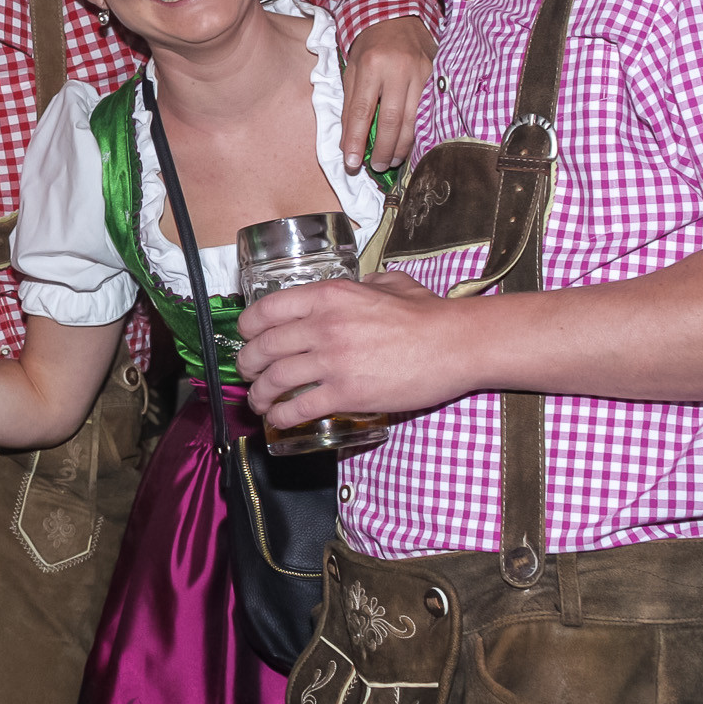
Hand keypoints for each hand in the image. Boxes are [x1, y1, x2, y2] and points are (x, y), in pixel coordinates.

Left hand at [236, 270, 469, 426]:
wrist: (455, 344)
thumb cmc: (427, 315)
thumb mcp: (388, 283)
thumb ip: (363, 284)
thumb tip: (358, 286)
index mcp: (329, 295)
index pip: (267, 309)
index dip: (248, 326)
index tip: (247, 336)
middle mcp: (323, 325)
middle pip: (264, 347)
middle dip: (247, 364)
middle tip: (248, 372)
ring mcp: (333, 360)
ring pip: (275, 379)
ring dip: (259, 394)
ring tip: (258, 401)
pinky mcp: (346, 393)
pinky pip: (299, 407)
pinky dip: (281, 416)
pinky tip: (278, 420)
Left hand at [341, 15, 435, 172]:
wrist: (399, 15)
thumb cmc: (369, 45)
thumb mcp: (351, 67)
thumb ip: (350, 101)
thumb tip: (348, 139)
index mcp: (369, 64)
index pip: (360, 110)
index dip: (354, 139)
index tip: (350, 161)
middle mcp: (397, 68)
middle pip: (390, 119)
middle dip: (382, 148)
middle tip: (376, 167)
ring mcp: (421, 72)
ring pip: (412, 118)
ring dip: (401, 145)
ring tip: (391, 160)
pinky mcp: (436, 75)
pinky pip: (427, 110)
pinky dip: (418, 131)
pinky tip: (410, 144)